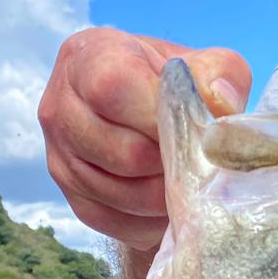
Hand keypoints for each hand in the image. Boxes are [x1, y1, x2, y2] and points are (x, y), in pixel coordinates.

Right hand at [38, 28, 251, 251]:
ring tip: (186, 178)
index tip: (192, 127)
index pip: (111, 87)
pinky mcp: (73, 199)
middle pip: (121, 151)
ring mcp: (59, 157)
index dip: (158, 116)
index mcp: (86, 58)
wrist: (149, 120)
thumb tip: (218, 102)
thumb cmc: (177, 86)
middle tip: (197, 159)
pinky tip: (168, 199)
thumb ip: (219, 73)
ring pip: (122, 193)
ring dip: (166, 194)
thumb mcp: (206, 65)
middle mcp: (59, 107)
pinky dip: (151, 218)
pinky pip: (116, 220)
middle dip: (170, 162)